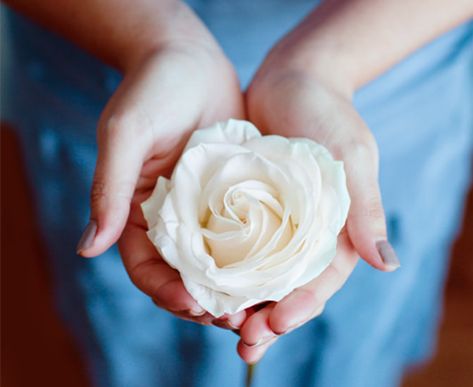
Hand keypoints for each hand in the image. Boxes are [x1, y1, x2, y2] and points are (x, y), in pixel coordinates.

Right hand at [77, 39, 246, 326]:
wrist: (190, 60)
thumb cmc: (152, 91)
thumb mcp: (126, 135)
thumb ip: (109, 189)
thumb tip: (88, 249)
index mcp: (138, 214)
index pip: (147, 269)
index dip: (166, 293)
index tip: (194, 305)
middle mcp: (172, 219)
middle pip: (187, 276)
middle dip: (209, 303)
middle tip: (239, 319)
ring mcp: (206, 211)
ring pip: (221, 265)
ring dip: (239, 290)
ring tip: (264, 306)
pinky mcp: (236, 197)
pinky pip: (248, 236)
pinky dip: (260, 258)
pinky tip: (280, 269)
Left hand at [237, 33, 399, 361]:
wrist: (292, 80)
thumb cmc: (327, 112)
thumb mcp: (350, 154)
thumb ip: (365, 206)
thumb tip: (386, 263)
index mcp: (333, 230)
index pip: (320, 280)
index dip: (301, 306)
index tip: (278, 323)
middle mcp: (301, 233)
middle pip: (285, 288)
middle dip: (266, 317)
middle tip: (244, 342)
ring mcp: (269, 223)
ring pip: (254, 275)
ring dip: (238, 302)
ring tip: (216, 325)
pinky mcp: (241, 207)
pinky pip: (228, 244)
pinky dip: (217, 267)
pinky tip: (198, 283)